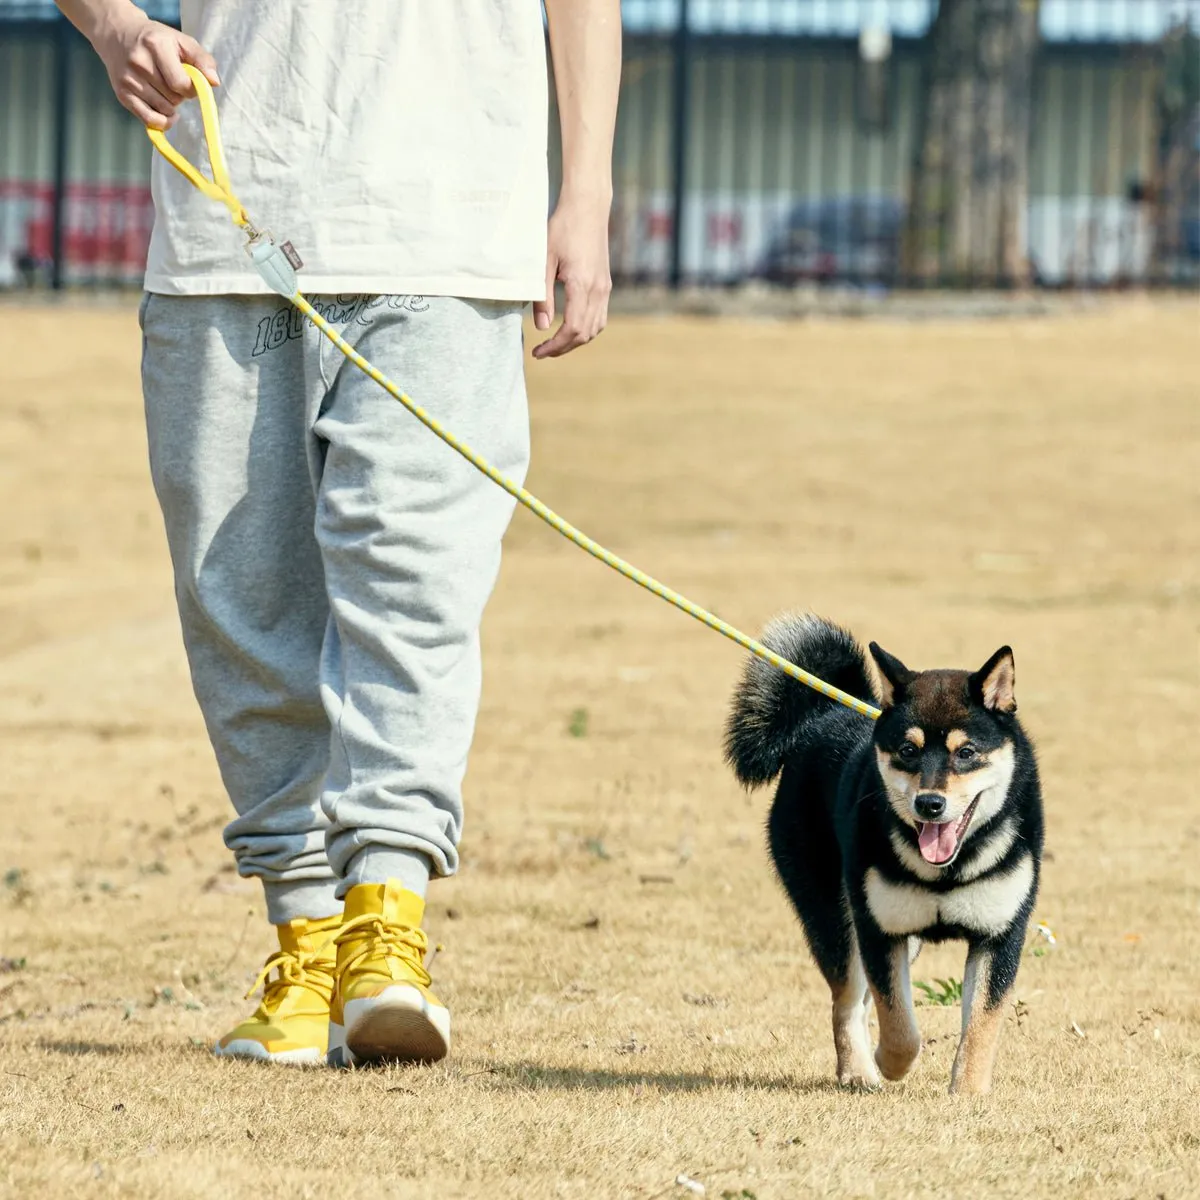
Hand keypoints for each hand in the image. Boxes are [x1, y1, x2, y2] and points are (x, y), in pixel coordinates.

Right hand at [92, 6, 218, 129]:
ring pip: (164, 111)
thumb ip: (202, 59)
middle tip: (171, 82)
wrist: (117, 33)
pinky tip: (164, 113)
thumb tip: (214, 82)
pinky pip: (149, 121)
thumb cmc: (155, 40)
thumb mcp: (181, 41)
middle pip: (174, 99)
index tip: (188, 82)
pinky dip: (162, 122)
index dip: (191, 89)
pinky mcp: (122, 95)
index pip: (182, 84)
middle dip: (180, 95)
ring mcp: (129, 80)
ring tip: (164, 90)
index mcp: (156, 46)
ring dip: (170, 106)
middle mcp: (139, 63)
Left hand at [532, 193, 611, 359]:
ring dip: (576, 341)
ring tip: (555, 344)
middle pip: (584, 334)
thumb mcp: (544, 261)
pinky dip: (586, 329)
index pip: (572, 329)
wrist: (588, 208)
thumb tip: (542, 327)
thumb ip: (543, 296)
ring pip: (595, 329)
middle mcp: (598, 290)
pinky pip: (600, 317)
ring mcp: (605, 288)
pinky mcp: (606, 285)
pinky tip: (571, 328)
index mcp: (582, 285)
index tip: (538, 352)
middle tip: (543, 352)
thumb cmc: (562, 229)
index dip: (555, 346)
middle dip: (563, 348)